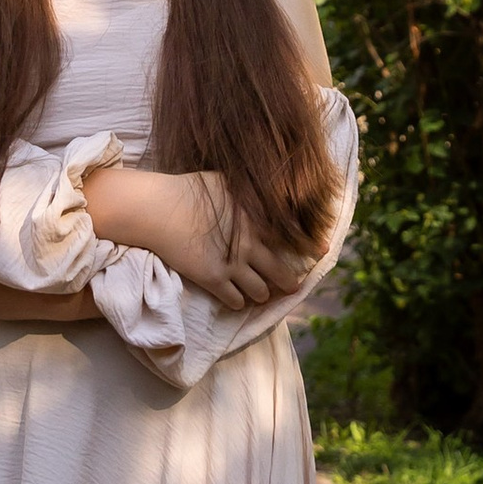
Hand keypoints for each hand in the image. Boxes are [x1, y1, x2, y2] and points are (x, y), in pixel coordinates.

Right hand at [84, 168, 311, 313]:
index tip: (323, 251)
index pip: (293, 236)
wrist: (159, 209)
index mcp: (256, 219)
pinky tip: (237, 298)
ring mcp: (232, 264)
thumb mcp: (226, 181)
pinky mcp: (213, 279)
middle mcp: (250, 244)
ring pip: (260, 291)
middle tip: (295, 286)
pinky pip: (234, 300)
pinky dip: (238, 302)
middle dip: (291, 282)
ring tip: (261, 292)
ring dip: (263, 293)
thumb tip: (268, 189)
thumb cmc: (190, 190)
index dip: (311, 245)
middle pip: (282, 272)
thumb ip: (248, 191)